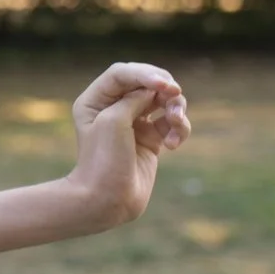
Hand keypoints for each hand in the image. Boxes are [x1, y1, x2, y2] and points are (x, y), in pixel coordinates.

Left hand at [66, 62, 191, 229]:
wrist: (107, 200)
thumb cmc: (104, 161)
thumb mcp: (114, 121)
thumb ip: (134, 98)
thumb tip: (154, 89)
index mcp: (95, 99)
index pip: (123, 73)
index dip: (146, 73)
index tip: (164, 86)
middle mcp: (113, 108)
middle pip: (146, 83)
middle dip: (165, 89)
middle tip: (174, 98)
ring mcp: (133, 123)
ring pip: (164, 102)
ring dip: (176, 109)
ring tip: (175, 124)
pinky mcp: (151, 140)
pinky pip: (172, 124)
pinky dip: (179, 129)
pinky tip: (172, 144)